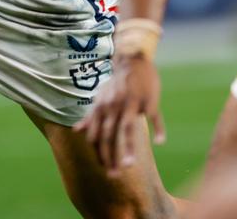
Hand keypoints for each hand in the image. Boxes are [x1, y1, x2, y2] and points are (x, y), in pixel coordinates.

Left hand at [75, 54, 164, 174]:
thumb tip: (76, 131)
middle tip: (113, 176)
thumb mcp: (100, 98)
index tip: (103, 169)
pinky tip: (160, 141)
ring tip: (129, 165)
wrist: (131, 59)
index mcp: (102, 108)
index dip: (99, 153)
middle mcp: (114, 106)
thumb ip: (90, 116)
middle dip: (110, 157)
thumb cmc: (115, 83)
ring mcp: (132, 103)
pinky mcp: (149, 100)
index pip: (97, 135)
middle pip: (110, 136)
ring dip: (128, 148)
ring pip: (128, 129)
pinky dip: (158, 128)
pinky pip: (154, 116)